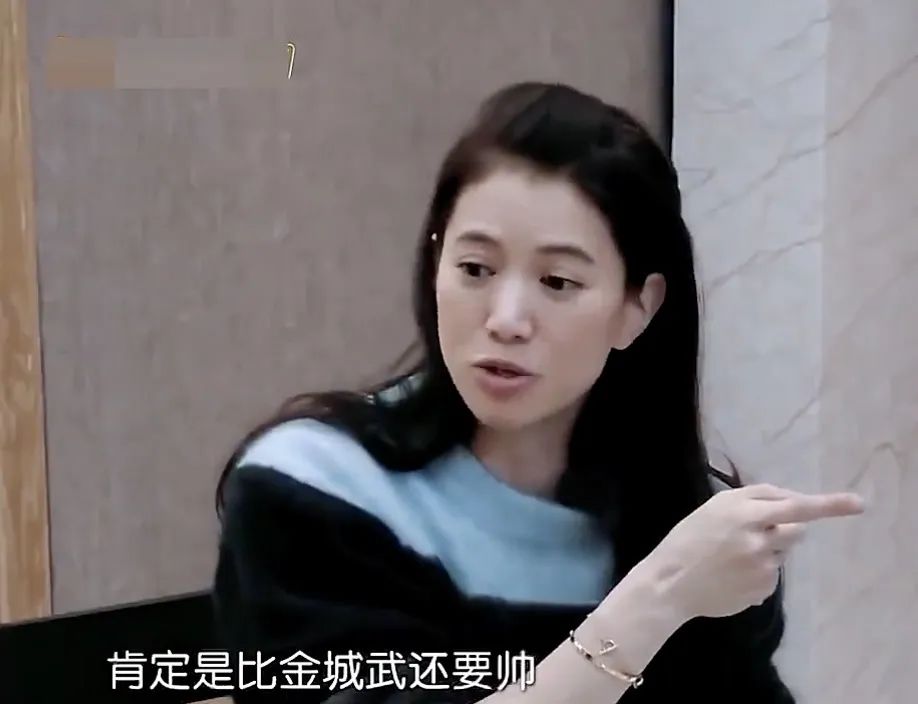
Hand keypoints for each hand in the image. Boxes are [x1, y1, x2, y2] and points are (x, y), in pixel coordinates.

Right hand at [641, 483, 864, 619]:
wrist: (670, 583)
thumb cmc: (688, 538)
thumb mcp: (715, 507)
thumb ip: (753, 499)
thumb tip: (791, 503)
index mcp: (745, 514)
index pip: (795, 506)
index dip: (829, 505)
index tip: (859, 504)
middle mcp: (759, 541)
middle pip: (796, 530)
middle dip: (784, 528)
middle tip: (755, 533)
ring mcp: (763, 569)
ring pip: (783, 553)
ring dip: (767, 550)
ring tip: (732, 557)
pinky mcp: (763, 592)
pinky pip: (772, 576)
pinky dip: (758, 573)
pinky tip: (732, 575)